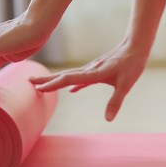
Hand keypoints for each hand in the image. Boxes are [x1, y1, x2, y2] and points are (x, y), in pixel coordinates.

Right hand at [29, 42, 148, 121]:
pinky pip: (81, 78)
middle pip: (63, 75)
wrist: (136, 46)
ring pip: (69, 75)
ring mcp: (92, 69)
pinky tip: (71, 90)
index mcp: (93, 73)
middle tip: (28, 82)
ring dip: (55, 80)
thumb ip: (115, 102)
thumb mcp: (126, 85)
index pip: (69, 79)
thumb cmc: (132, 64)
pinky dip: (72, 83)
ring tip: (41, 84)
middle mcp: (89, 70)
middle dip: (46, 80)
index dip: (54, 84)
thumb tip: (108, 120)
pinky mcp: (97, 70)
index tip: (38, 88)